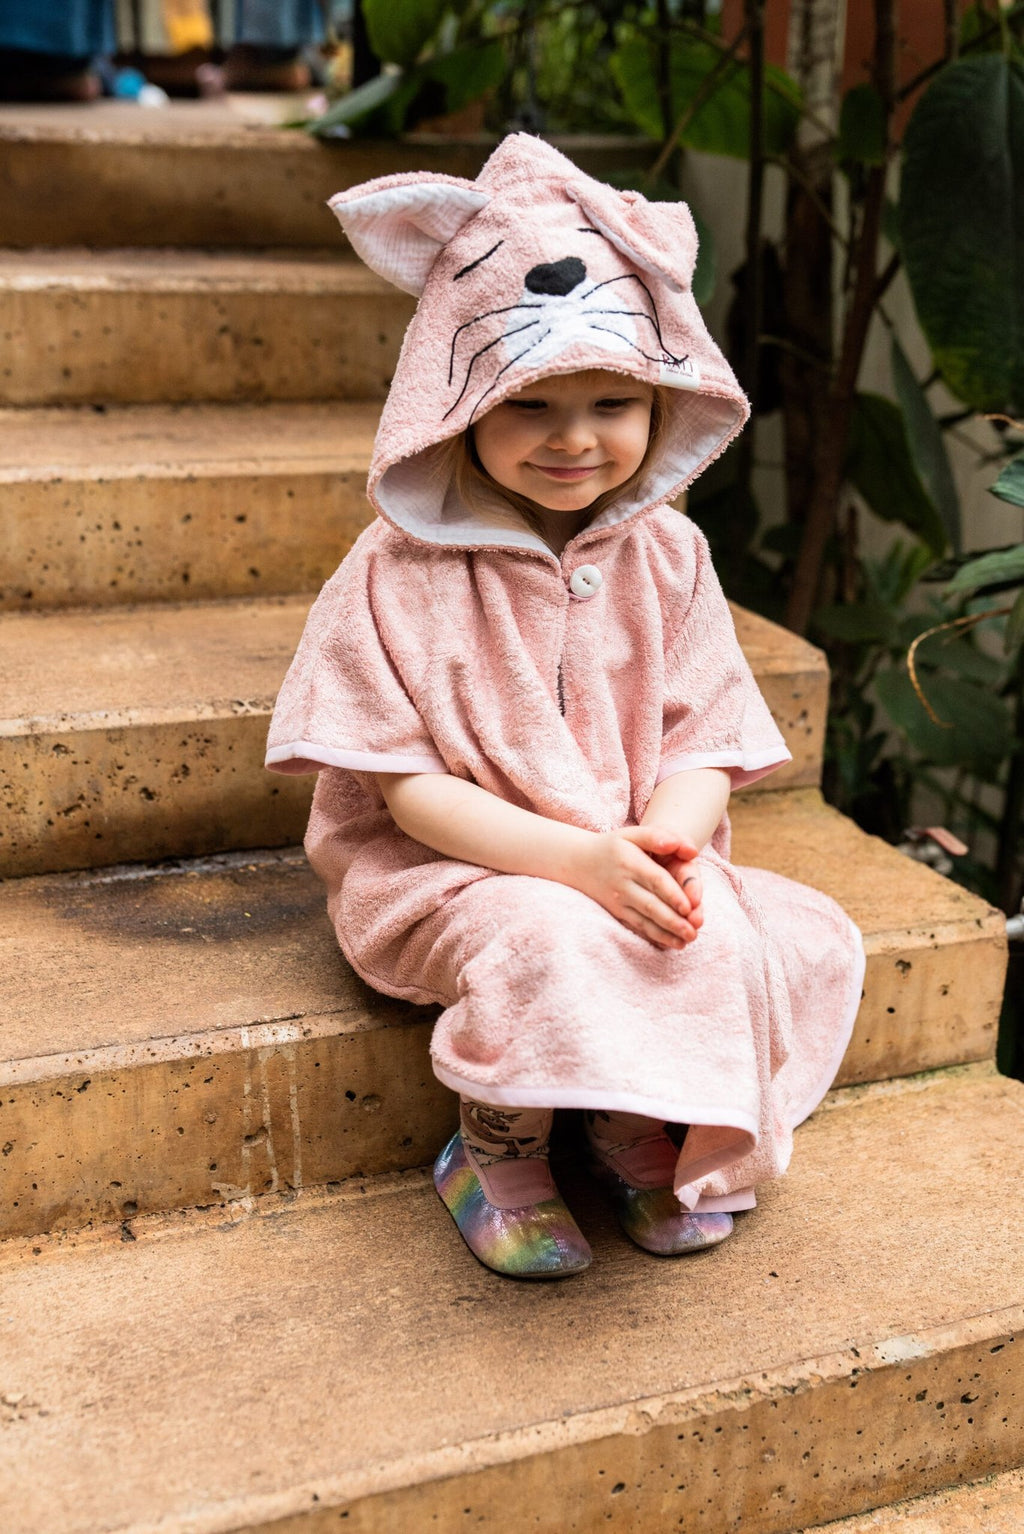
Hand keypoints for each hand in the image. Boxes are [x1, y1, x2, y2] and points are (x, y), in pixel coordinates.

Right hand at [568, 826, 701, 948]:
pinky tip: (670, 943)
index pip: (655, 880)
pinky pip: (636, 927)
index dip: (673, 895)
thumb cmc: (613, 847)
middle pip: (651, 905)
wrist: (578, 863)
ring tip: (685, 942)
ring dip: (666, 934)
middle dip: (673, 921)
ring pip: (644, 921)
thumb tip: (689, 850)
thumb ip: (658, 837)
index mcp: (630, 863)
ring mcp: (618, 902)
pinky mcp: (617, 913)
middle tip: (692, 933)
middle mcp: (623, 885)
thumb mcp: (632, 834)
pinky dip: (653, 937)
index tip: (689, 908)